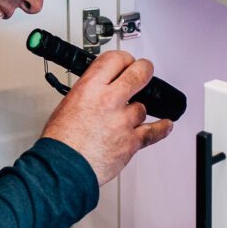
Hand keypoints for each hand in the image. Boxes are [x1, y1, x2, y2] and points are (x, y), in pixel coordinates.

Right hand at [40, 50, 172, 187]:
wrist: (63, 168)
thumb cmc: (61, 142)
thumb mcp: (67, 104)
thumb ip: (88, 94)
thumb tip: (99, 91)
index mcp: (90, 88)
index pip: (115, 59)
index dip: (123, 59)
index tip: (126, 62)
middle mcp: (109, 100)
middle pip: (139, 74)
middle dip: (144, 70)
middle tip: (144, 70)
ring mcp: (123, 121)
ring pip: (142, 107)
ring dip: (137, 111)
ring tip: (129, 116)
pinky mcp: (131, 142)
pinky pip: (154, 132)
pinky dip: (161, 128)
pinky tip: (165, 124)